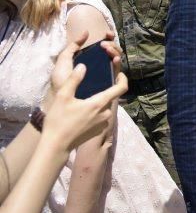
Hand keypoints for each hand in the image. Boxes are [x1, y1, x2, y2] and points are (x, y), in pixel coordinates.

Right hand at [40, 34, 126, 152]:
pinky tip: (83, 111)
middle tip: (94, 84)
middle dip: (106, 90)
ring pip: (105, 107)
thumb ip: (74, 79)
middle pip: (111, 97)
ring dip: (99, 101)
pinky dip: (96, 111)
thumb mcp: (63, 96)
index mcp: (99, 103)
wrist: (56, 146)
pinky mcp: (98, 131)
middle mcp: (106, 114)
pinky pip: (101, 116)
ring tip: (86, 97)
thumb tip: (83, 66)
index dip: (123, 78)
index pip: (121, 88)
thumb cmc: (59, 120)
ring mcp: (103, 124)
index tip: (119, 73)